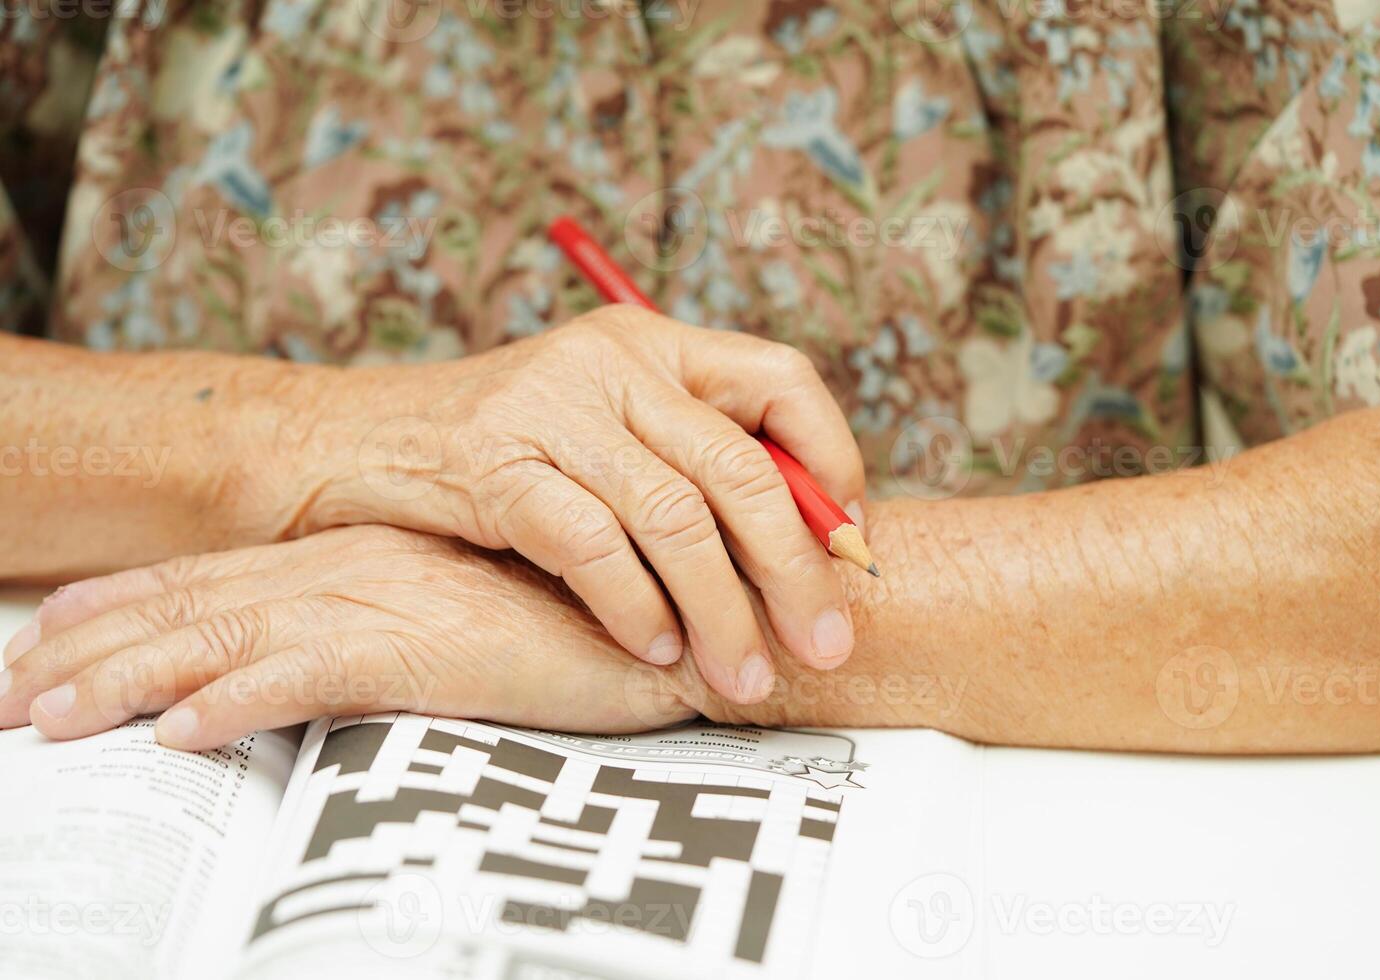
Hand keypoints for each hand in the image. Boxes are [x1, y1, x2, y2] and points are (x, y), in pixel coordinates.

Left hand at [0, 525, 696, 749]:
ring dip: (130, 676)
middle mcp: (361, 566)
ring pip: (231, 634)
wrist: (673, 619)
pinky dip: (242, 698)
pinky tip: (183, 731)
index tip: (51, 632)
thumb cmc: (577, 622)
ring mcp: (393, 599)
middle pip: (200, 603)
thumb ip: (394, 618)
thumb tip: (326, 650)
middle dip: (92, 646)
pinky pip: (315, 674)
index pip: (222, 578)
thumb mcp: (467, 617)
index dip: (129, 605)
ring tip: (46, 716)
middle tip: (9, 689)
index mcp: (364, 555)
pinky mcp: (434, 644)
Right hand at [287, 306, 865, 703]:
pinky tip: (655, 647)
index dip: (834, 460)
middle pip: (742, 465)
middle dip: (797, 566)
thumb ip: (687, 460)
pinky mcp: (493, 462)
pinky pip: (591, 545)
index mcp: (653, 342)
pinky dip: (634, 606)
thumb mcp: (604, 428)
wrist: (351, 443)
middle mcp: (612, 360)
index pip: (784, 377)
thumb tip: (812, 539)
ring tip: (743, 674)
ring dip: (722, 610)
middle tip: (827, 643)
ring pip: (675, 516)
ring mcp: (550, 407)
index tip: (851, 543)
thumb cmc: (498, 452)